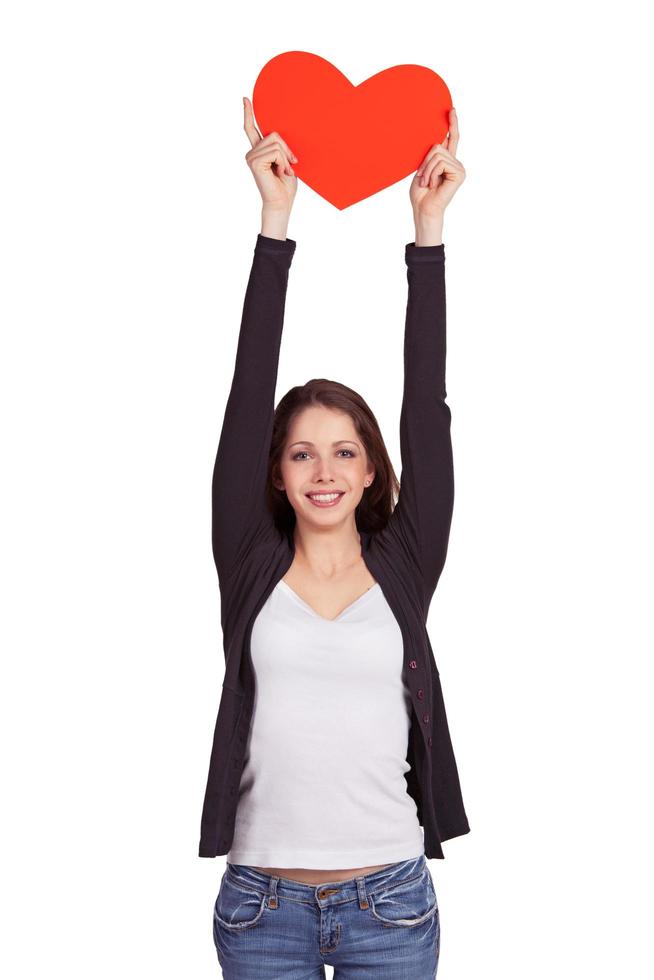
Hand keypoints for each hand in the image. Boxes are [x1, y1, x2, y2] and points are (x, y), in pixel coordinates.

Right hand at [243, 96, 297, 215]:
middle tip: (290, 165)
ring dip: (286, 158)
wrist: (281, 203)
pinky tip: (281, 173)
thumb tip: (278, 135)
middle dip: (287, 150)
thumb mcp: (285, 160)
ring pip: (276, 143)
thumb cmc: (285, 185)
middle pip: (273, 134)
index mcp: (259, 151)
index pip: (250, 128)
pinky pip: (275, 152)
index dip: (248, 113)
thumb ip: (279, 147)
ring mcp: (251, 156)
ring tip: (284, 171)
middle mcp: (252, 152)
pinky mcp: (254, 162)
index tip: (245, 99)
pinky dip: (283, 162)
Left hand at [410, 108, 465, 220]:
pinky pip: (440, 162)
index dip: (452, 124)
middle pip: (438, 145)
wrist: (424, 209)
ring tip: (428, 183)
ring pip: (437, 154)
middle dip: (425, 162)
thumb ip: (431, 154)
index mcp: (447, 161)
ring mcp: (459, 168)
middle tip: (423, 178)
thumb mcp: (423, 168)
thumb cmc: (421, 193)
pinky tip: (433, 184)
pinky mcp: (459, 173)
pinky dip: (432, 173)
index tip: (451, 110)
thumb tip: (437, 138)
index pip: (451, 138)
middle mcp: (455, 162)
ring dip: (427, 169)